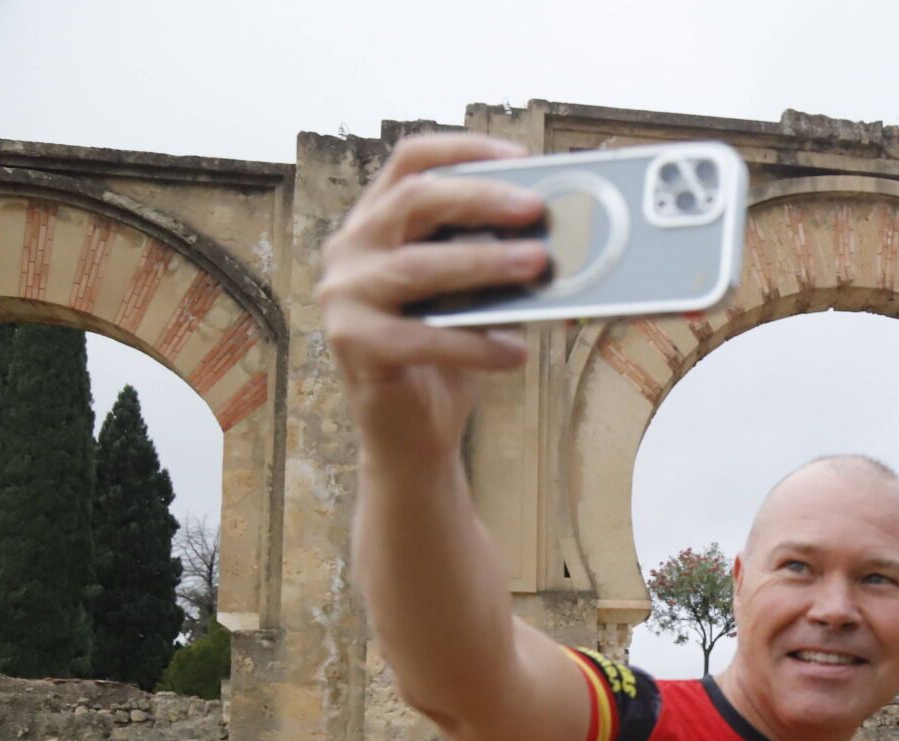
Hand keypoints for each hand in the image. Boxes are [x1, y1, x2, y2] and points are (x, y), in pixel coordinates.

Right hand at [317, 133, 547, 465]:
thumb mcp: (469, 294)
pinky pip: (422, 336)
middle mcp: (351, 250)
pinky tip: (516, 352)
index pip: (411, 162)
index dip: (464, 149)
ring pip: (418, 265)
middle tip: (536, 209)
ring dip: (485, 263)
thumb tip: (553, 232)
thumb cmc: (445, 355)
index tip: (520, 155)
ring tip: (538, 266)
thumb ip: (489, 257)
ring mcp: (345, 296)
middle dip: (482, 199)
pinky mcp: (355, 345)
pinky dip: (476, 343)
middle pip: (414, 200)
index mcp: (377, 223)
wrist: (412, 433)